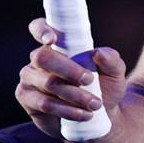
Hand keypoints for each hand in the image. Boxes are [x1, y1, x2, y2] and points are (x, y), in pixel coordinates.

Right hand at [15, 17, 127, 139]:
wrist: (100, 114)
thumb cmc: (105, 86)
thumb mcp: (114, 72)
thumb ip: (111, 60)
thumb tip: (98, 53)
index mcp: (57, 44)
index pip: (39, 27)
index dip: (41, 30)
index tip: (51, 40)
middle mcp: (39, 59)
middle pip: (43, 57)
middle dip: (67, 69)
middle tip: (89, 80)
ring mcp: (30, 79)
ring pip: (47, 83)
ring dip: (73, 94)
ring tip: (95, 104)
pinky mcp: (28, 100)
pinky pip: (44, 103)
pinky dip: (67, 109)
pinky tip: (84, 114)